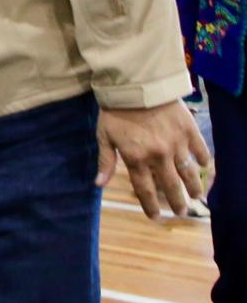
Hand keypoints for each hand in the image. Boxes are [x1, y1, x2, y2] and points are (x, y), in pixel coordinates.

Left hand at [96, 101, 211, 218]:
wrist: (136, 85)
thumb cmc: (115, 111)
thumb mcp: (104, 136)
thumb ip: (105, 162)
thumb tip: (98, 184)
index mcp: (136, 159)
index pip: (145, 190)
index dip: (150, 206)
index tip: (156, 217)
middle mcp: (158, 156)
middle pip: (171, 187)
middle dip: (177, 203)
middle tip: (182, 212)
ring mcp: (176, 144)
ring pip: (189, 173)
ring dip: (194, 187)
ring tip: (197, 197)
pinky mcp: (189, 131)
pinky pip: (201, 151)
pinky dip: (203, 161)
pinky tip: (203, 167)